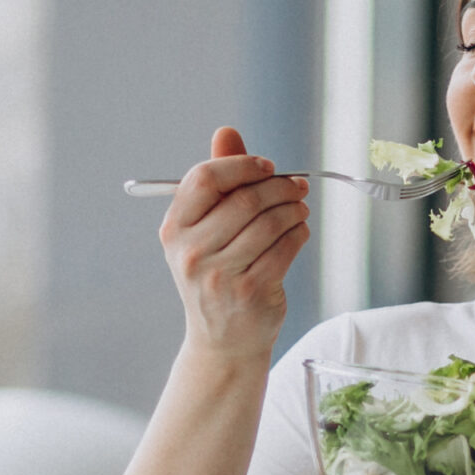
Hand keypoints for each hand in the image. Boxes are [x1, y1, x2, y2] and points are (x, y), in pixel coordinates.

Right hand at [162, 126, 310, 361]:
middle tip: (297, 186)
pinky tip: (300, 230)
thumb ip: (217, 182)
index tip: (267, 167)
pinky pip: (285, 248)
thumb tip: (227, 132)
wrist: (221, 342)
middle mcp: (191, 252)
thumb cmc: (216, 276)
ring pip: (270, 222)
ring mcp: (220, 275)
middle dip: (279, 187)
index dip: (242, 166)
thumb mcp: (205, 231)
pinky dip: (299, 233)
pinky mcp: (250, 291)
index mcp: (174, 230)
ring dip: (294, 209)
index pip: (206, 179)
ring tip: (300, 208)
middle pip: (244, 199)